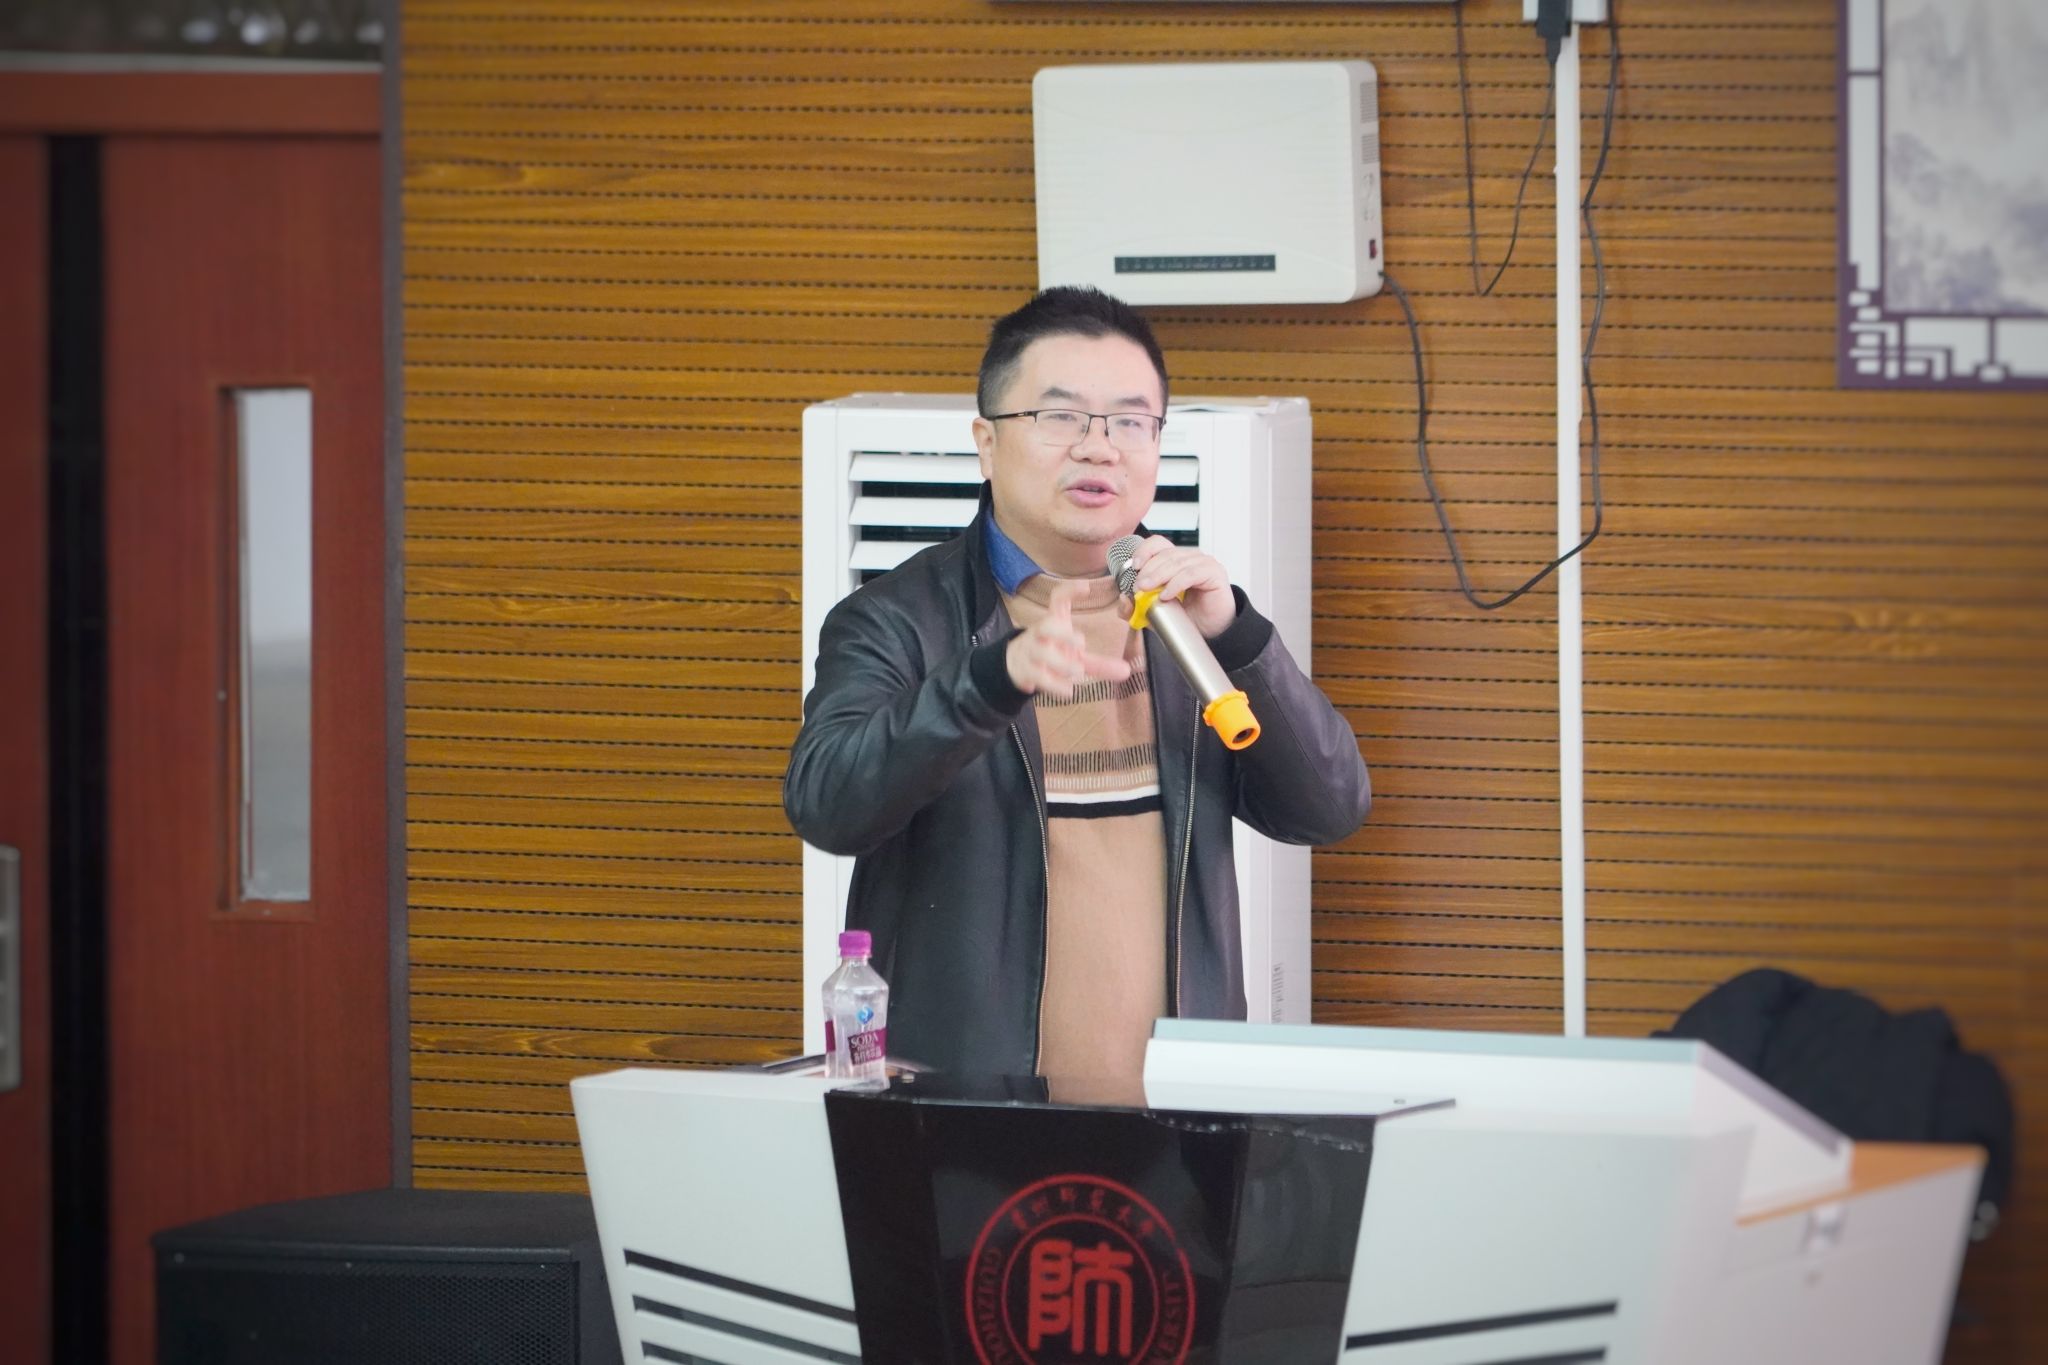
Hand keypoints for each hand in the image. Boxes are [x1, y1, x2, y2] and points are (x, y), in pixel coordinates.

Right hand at [1006, 577, 1132, 699]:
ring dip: (1060, 662)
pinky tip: (1068, 692)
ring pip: (1041, 653)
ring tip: (1077, 671)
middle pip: (1045, 625)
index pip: (1057, 600)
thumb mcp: (1075, 656)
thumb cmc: (1051, 654)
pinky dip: (1053, 684)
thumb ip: (1100, 664)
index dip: (1069, 591)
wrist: (1016, 666)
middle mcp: (1041, 634)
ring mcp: (1031, 652)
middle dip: (1062, 633)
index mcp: (1054, 623)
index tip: (1086, 587)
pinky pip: (1037, 675)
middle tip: (1081, 643)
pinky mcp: (1025, 670)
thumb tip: (1127, 671)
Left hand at [1125, 536, 1236, 638]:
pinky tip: (1167, 595)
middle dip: (1148, 570)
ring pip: (1177, 562)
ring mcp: (1204, 563)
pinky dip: (1176, 583)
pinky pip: (1191, 573)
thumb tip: (1123, 599)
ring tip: (1148, 590)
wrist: (1211, 631)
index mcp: (1175, 560)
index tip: (1134, 566)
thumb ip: (1137, 607)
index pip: (1158, 543)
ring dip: (1159, 576)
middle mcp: (1190, 557)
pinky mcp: (1214, 573)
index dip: (1144, 550)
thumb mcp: (1155, 612)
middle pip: (1165, 554)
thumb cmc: (1188, 617)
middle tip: (1138, 586)